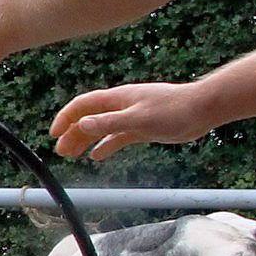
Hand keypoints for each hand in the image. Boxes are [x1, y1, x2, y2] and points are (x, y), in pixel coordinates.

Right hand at [50, 81, 212, 160]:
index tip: (54, 134)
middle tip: (61, 152)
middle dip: (72, 133)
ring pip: (101, 129)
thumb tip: (82, 124)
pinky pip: (117, 137)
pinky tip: (97, 156)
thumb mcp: (139, 118)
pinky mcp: (142, 128)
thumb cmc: (173, 109)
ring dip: (85, 140)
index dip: (65, 118)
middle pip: (89, 118)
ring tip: (72, 155)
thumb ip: (110, 122)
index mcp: (117, 99)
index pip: (82, 105)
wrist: (201, 109)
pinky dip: (106, 145)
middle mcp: (121, 106)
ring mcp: (131, 117)